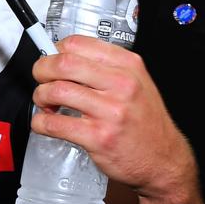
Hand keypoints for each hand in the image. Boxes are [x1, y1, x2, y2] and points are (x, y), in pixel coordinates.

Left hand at [30, 36, 195, 202]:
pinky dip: (40, 122)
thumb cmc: (146, 122)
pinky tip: (45, 123)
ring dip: (40, 96)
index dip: (55, 50)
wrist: (164, 159)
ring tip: (45, 103)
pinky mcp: (99, 137)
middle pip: (64, 63)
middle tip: (40, 79)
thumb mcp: (137, 83)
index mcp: (128, 66)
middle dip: (42, 70)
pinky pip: (55, 124)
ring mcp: (110, 112)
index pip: (79, 44)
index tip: (50, 58)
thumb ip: (106, 68)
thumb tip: (65, 58)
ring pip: (56, 91)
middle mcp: (121, 85)